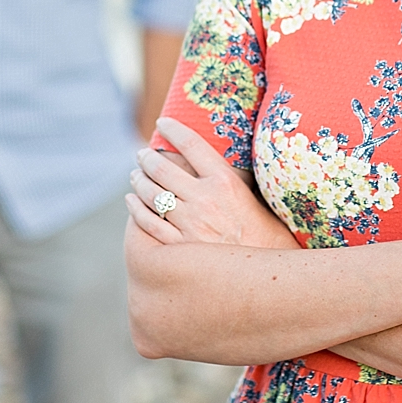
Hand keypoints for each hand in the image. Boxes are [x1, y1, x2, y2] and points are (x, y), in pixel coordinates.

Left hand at [126, 116, 296, 249]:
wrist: (267, 279)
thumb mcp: (262, 202)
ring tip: (135, 175)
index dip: (175, 130)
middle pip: (165, 169)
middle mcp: (205, 200)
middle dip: (148, 158)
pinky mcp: (178, 248)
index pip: (194, 146)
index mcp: (227, 183)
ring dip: (139, 181)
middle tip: (142, 154)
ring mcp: (189, 224)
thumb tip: (226, 167)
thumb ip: (240, 184)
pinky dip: (136, 209)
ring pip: (152, 194)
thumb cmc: (269, 240)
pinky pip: (148, 223)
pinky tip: (132, 201)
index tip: (162, 123)